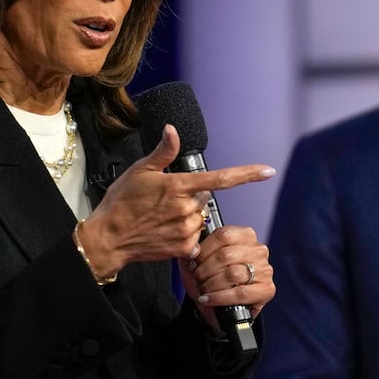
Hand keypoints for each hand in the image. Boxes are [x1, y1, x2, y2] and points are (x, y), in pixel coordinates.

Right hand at [80, 124, 274, 278]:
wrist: (109, 239)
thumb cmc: (121, 203)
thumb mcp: (140, 171)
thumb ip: (163, 152)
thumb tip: (173, 130)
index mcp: (179, 186)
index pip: (221, 178)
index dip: (248, 174)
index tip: (268, 171)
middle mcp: (187, 208)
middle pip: (204, 198)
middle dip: (191, 196)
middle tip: (164, 200)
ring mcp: (187, 230)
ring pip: (199, 217)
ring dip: (186, 215)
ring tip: (160, 217)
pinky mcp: (185, 248)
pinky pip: (194, 237)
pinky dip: (183, 233)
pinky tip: (163, 231)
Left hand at [180, 224, 274, 332]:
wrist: (219, 307)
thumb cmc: (211, 279)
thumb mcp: (199, 261)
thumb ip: (193, 250)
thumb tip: (193, 250)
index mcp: (245, 235)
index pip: (224, 235)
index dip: (204, 250)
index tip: (193, 262)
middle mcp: (259, 250)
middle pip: (227, 255)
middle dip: (206, 270)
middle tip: (198, 279)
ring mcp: (265, 270)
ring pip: (233, 274)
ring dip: (212, 284)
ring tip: (203, 290)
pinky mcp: (267, 289)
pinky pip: (240, 293)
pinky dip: (219, 297)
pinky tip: (209, 299)